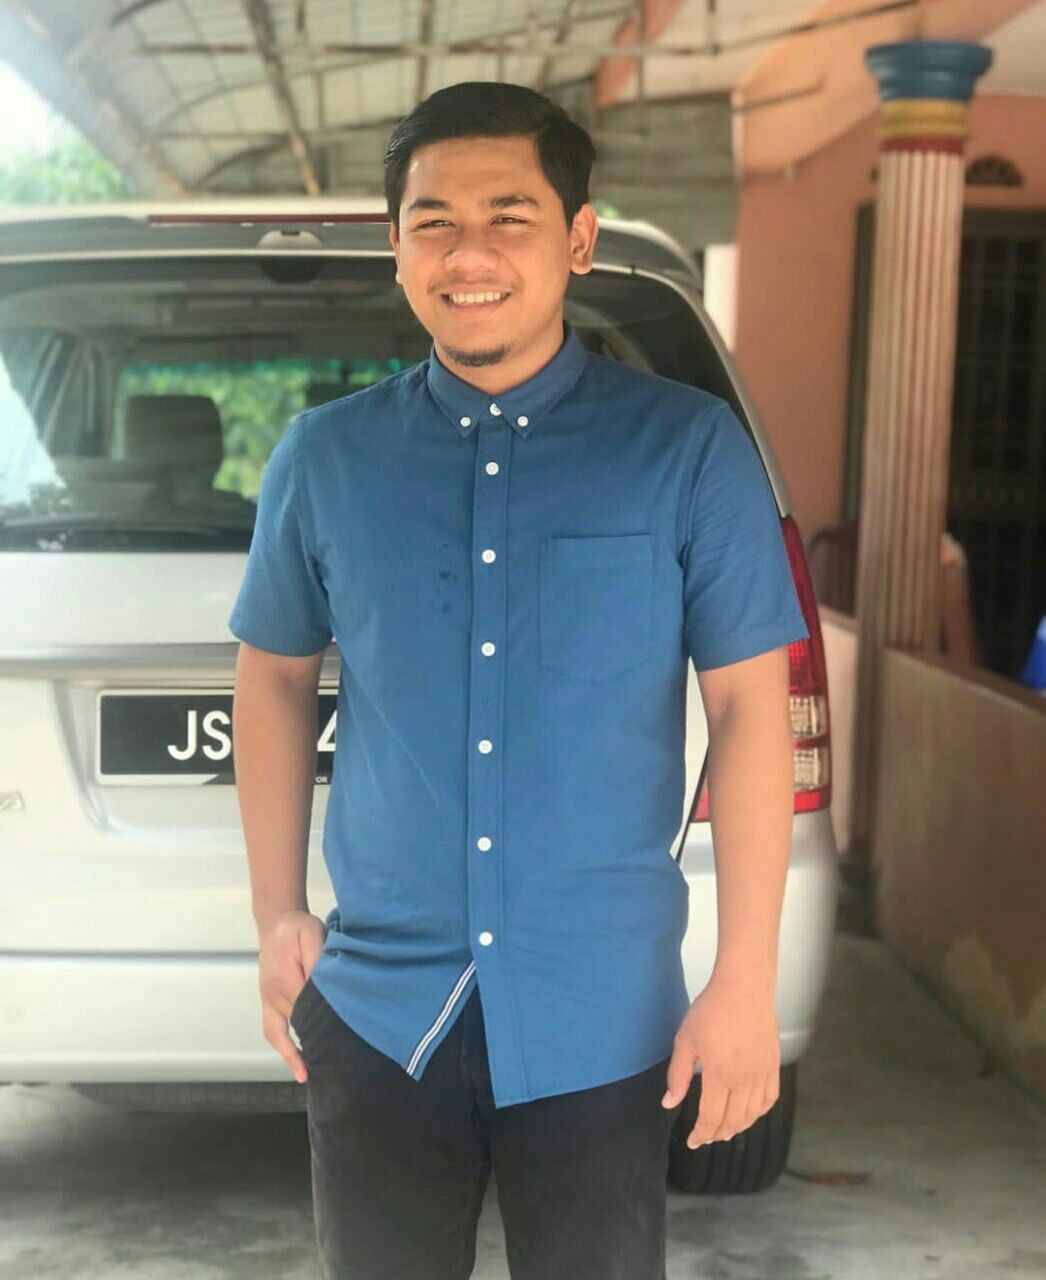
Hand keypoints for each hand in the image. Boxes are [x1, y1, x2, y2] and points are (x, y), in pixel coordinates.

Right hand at [257, 908, 326, 1083]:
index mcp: (285, 977)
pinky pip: (272, 1032)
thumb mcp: (312, 934)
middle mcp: (273, 993)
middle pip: (298, 1024)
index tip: (342, 1041)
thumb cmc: (297, 927)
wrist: (276, 922)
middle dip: (316, 1042)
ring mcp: (268, 1000)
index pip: (308, 1007)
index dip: (325, 1023)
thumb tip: (325, 985)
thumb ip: (317, 960)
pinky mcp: (268, 1003)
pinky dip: (285, 1050)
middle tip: (338, 1067)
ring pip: (284, 1033)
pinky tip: (299, 1068)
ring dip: (297, 1053)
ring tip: (315, 1075)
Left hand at [660, 972, 780, 1147]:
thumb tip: (669, 1103)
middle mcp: (745, 1079)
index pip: (711, 1117)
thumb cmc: (711, 1009)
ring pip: (753, 1114)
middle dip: (717, 1134)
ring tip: (724, 1131)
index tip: (692, 1141)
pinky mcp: (773, 1065)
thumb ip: (678, 1075)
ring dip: (738, 1127)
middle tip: (705, 1138)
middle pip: (733, 1120)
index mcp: (721, 1074)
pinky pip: (770, 1098)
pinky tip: (749, 1114)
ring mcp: (763, 1073)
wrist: (744, 987)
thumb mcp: (686, 1040)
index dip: (701, 1133)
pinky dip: (759, 1112)